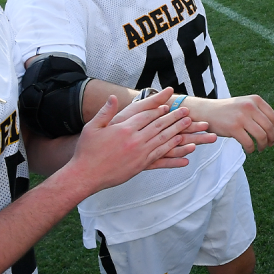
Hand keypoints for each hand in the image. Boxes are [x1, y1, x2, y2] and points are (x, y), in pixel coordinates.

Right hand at [65, 89, 202, 192]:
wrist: (85, 175)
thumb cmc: (87, 151)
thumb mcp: (92, 127)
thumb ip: (105, 112)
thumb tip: (112, 97)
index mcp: (124, 128)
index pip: (146, 116)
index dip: (158, 110)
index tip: (168, 105)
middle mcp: (134, 140)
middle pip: (158, 126)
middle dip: (173, 117)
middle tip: (186, 111)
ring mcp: (139, 153)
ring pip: (163, 139)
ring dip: (177, 130)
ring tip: (189, 124)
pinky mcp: (140, 165)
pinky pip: (161, 156)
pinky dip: (173, 150)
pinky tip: (184, 147)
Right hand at [184, 94, 273, 152]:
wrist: (206, 111)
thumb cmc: (228, 111)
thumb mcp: (246, 107)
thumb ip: (262, 115)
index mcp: (255, 100)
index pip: (273, 117)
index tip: (271, 136)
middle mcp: (250, 106)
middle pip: (269, 127)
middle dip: (271, 139)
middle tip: (268, 145)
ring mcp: (242, 117)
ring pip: (261, 135)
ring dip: (263, 145)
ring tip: (260, 148)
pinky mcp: (234, 128)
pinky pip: (249, 142)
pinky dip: (251, 148)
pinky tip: (250, 150)